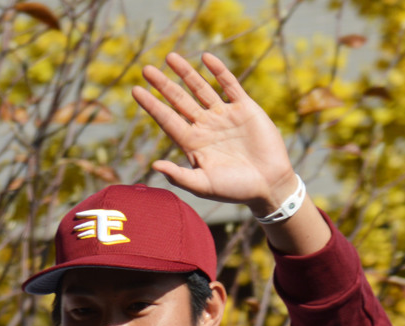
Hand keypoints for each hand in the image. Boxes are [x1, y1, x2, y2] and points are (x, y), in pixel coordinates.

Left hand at [132, 52, 298, 215]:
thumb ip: (179, 176)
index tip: (135, 90)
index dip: (152, 105)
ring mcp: (224, 115)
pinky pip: (229, 85)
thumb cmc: (234, 190)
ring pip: (201, 88)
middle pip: (179, 100)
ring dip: (186, 73)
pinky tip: (206, 57)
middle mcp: (205, 126)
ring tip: (170, 57)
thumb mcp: (203, 186)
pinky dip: (218, 71)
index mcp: (192, 143)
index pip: (167, 119)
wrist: (269, 184)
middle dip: (163, 85)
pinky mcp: (244, 108)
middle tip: (146, 69)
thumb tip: (154, 165)